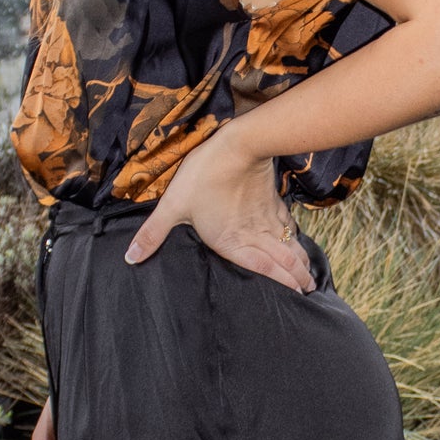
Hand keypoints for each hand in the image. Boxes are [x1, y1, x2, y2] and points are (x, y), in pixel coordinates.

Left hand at [123, 123, 314, 291]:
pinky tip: (296, 241)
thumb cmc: (204, 175)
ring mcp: (266, 218)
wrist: (239, 144)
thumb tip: (130, 258)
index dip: (282, 284)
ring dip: (300, 262)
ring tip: (309, 276)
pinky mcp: (272, 202)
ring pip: (289, 246)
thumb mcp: (173, 205)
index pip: (265, 270)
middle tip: (308, 290)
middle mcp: (255, 235)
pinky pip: (288, 226)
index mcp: (233, 242)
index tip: (296, 296)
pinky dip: (295, 238)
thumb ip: (152, 234)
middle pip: (283, 262)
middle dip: (297, 278)